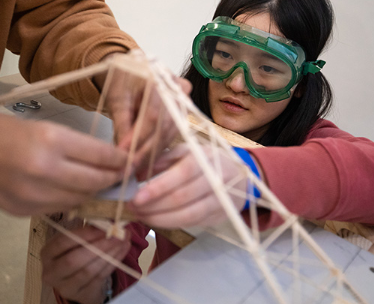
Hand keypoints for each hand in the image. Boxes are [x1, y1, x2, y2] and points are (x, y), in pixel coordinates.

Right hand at [0, 110, 127, 214]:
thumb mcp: (39, 125)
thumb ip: (72, 145)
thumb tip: (102, 159)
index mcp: (51, 140)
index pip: (101, 155)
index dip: (120, 160)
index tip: (129, 159)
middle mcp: (45, 170)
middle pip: (96, 181)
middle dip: (113, 179)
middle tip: (122, 175)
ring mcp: (33, 196)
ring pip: (80, 199)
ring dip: (94, 192)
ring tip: (101, 184)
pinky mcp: (23, 212)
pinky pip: (58, 208)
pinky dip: (71, 201)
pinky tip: (74, 192)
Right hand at [41, 226, 130, 303]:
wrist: (76, 281)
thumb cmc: (75, 253)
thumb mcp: (74, 241)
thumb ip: (86, 230)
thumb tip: (108, 218)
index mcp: (47, 253)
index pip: (62, 242)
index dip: (84, 234)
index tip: (104, 226)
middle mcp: (51, 272)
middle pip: (74, 259)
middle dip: (99, 245)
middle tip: (118, 234)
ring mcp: (65, 287)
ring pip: (89, 270)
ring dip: (110, 254)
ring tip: (124, 240)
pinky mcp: (81, 294)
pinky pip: (99, 278)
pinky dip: (113, 262)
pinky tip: (123, 250)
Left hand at [95, 52, 191, 171]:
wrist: (133, 68)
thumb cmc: (123, 77)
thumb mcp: (117, 97)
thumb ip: (121, 123)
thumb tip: (122, 151)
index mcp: (160, 78)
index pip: (152, 116)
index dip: (138, 138)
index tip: (123, 154)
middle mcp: (177, 90)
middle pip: (163, 127)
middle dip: (145, 151)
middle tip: (129, 167)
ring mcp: (183, 101)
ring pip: (169, 134)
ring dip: (152, 153)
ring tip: (135, 167)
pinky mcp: (183, 113)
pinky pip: (171, 134)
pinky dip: (157, 148)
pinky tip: (145, 160)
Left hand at [129, 144, 245, 227]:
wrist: (241, 176)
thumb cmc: (206, 160)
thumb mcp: (187, 151)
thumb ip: (163, 159)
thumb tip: (138, 173)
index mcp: (205, 158)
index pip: (182, 174)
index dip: (158, 187)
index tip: (136, 197)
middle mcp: (216, 180)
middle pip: (182, 197)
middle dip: (154, 206)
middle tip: (132, 208)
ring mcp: (220, 200)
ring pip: (188, 215)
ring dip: (160, 219)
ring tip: (141, 216)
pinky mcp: (220, 216)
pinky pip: (193, 223)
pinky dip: (171, 223)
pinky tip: (156, 220)